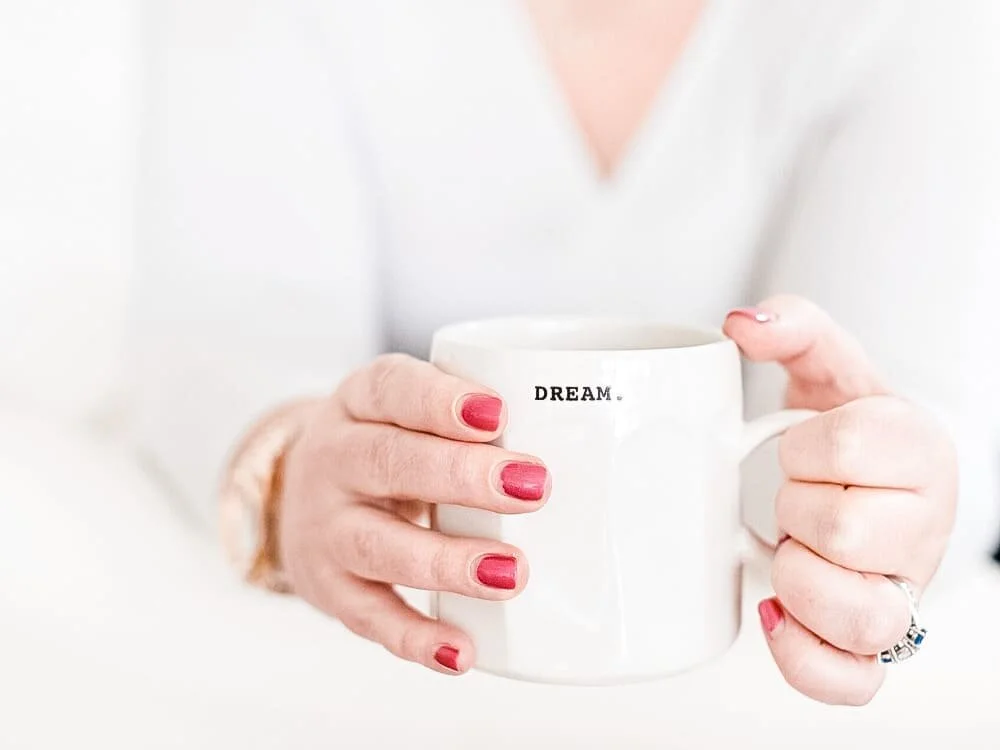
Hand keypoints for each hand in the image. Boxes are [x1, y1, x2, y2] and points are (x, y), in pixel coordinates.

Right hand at [277, 354, 548, 673]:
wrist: (294, 492)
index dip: (440, 401)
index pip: (391, 389)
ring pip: (379, 545)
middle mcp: (334, 459)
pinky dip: (415, 638)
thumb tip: (575, 446)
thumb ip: (467, 420)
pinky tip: (461, 651)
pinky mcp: (330, 588)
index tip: (497, 413)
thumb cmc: (385, 444)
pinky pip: (370, 617)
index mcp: (360, 402)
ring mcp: (327, 527)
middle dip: (461, 477)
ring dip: (447, 562)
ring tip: (510, 573)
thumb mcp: (405, 411)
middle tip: (531, 488)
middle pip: (389, 462)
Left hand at [724, 295, 957, 705]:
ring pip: (858, 614)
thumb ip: (793, 326)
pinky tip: (775, 613)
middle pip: (843, 530)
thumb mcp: (824, 364)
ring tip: (789, 550)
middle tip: (794, 496)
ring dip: (799, 578)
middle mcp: (927, 528)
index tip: (799, 446)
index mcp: (921, 449)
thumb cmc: (843, 429)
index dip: (801, 446)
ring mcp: (904, 594)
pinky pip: (850, 681)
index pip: (845, 446)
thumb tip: (741, 324)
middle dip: (794, 508)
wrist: (865, 488)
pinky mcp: (876, 647)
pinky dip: (803, 655)